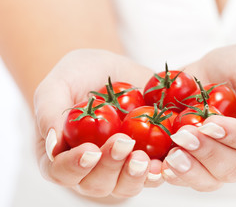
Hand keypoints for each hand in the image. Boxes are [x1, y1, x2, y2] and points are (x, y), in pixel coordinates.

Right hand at [34, 49, 162, 198]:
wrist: (112, 70)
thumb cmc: (79, 75)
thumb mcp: (59, 83)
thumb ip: (49, 110)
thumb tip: (52, 145)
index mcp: (61, 153)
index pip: (60, 172)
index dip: (74, 167)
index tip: (90, 150)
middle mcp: (89, 167)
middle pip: (95, 184)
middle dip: (109, 167)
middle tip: (123, 143)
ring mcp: (118, 166)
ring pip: (124, 186)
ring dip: (134, 176)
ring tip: (143, 157)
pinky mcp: (144, 159)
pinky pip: (151, 175)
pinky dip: (158, 171)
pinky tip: (165, 161)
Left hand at [161, 45, 235, 190]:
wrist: (212, 74)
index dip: (234, 136)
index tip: (211, 123)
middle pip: (233, 167)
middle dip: (207, 153)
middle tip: (183, 135)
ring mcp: (222, 163)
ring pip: (211, 180)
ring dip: (189, 170)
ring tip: (171, 157)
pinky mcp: (198, 163)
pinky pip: (188, 178)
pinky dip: (174, 175)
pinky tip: (162, 166)